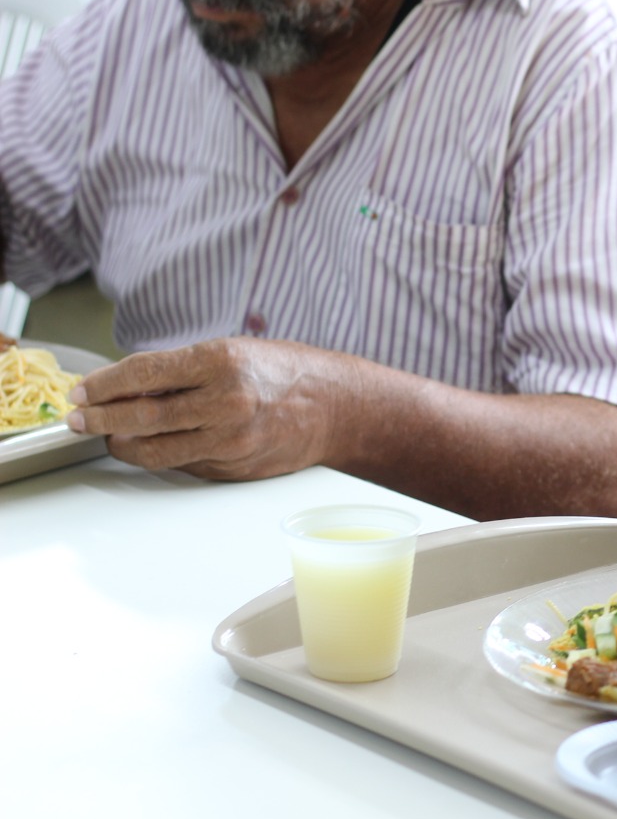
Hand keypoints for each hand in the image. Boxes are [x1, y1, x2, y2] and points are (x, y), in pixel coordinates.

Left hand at [66, 337, 350, 480]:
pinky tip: (150, 444)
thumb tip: (124, 386)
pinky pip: (181, 464)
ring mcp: (229, 440)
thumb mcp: (233, 352)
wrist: (336, 408)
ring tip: (107, 435)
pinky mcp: (232, 467)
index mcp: (221, 362)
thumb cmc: (286, 374)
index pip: (142, 373)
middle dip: (98, 418)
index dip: (102, 384)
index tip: (82, 391)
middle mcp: (224, 402)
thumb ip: (181, 369)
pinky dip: (158, 454)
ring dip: (120, 443)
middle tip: (78, 418)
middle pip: (139, 416)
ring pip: (153, 449)